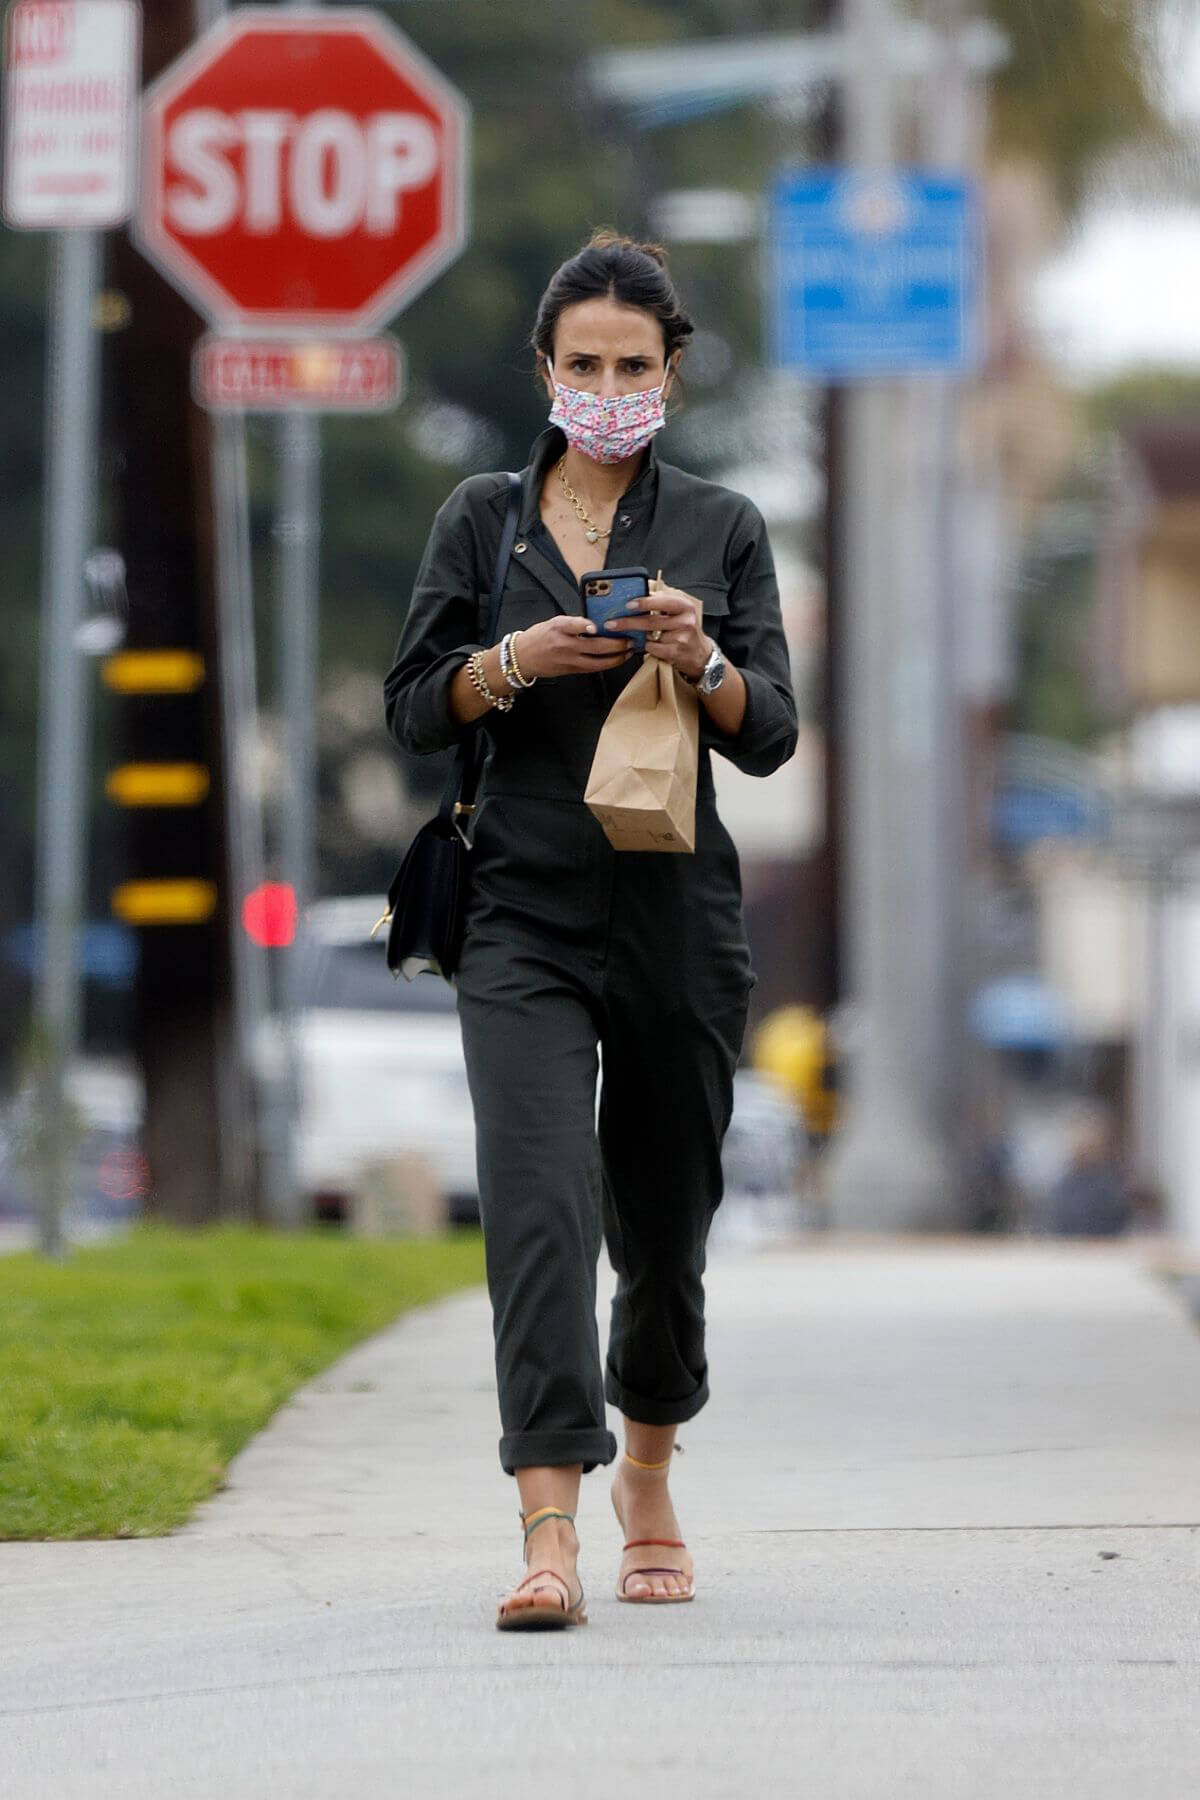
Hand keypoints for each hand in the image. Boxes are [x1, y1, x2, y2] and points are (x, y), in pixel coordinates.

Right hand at [513, 615, 632, 679]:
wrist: (522, 658)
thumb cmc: (538, 638)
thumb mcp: (553, 622)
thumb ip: (574, 622)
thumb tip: (596, 624)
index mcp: (559, 629)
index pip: (572, 625)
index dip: (585, 625)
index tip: (596, 626)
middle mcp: (565, 646)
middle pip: (595, 647)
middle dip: (616, 645)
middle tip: (630, 639)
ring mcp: (569, 661)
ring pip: (598, 662)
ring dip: (616, 658)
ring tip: (628, 652)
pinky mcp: (571, 671)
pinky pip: (593, 668)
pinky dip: (607, 664)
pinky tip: (616, 659)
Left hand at [607, 585, 709, 680]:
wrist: (701, 654)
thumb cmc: (685, 630)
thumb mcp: (679, 612)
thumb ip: (662, 603)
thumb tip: (637, 596)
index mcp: (684, 606)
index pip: (662, 601)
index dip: (644, 602)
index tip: (628, 604)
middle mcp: (685, 620)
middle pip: (651, 620)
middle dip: (628, 622)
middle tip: (612, 623)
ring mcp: (681, 637)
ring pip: (649, 636)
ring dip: (637, 636)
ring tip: (631, 635)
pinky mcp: (676, 652)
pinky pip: (653, 648)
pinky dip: (647, 647)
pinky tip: (649, 646)